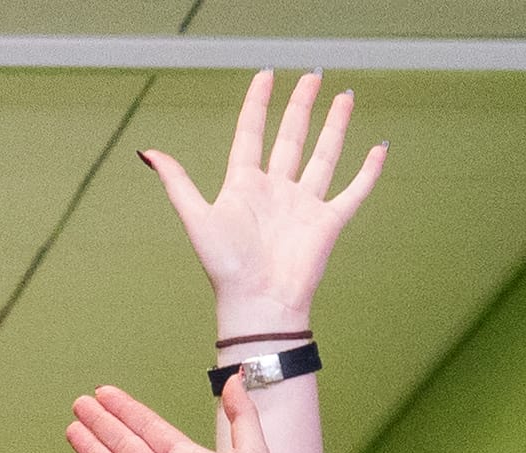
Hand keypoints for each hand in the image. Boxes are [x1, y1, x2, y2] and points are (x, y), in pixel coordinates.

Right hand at [68, 378, 307, 452]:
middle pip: (126, 446)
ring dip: (94, 450)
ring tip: (73, 430)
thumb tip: (233, 379)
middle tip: (80, 404)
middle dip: (102, 424)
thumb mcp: (253, 452)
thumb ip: (241, 414)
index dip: (126, 411)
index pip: (149, 428)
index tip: (105, 394)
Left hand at [144, 69, 379, 327]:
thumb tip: (147, 151)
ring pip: (324, 155)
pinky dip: (367, 172)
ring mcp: (304, 205)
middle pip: (291, 137)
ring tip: (344, 97)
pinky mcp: (327, 223)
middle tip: (312, 76)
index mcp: (244, 186)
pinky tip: (379, 147)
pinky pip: (352, 192)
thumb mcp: (196, 218)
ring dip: (335, 126)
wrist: (258, 305)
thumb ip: (177, 182)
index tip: (267, 75)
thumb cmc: (226, 268)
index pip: (252, 133)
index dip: (258, 103)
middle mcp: (276, 190)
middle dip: (301, 105)